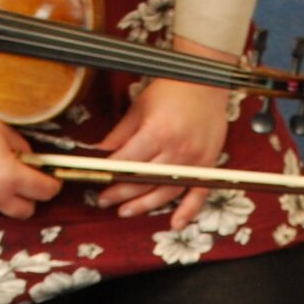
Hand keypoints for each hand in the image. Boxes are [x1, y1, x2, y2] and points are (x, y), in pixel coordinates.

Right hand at [0, 89, 61, 218]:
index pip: (43, 191)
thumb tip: (30, 159)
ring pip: (4, 209)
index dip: (52, 185)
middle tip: (26, 181)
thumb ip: (21, 147)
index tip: (53, 180)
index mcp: (9, 176)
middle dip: (31, 198)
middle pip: (27, 211)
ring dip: (8, 198)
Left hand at [93, 66, 233, 227]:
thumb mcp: (139, 107)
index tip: (95, 181)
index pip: (127, 163)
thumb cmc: (172, 89)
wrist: (206, 80)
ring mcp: (195, 160)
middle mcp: (177, 150)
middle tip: (103, 200)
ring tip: (124, 211)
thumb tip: (99, 154)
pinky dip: (188, 211)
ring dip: (144, 205)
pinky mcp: (208, 164)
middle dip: (120, 193)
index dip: (109, 174)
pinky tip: (175, 223)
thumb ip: (120, 134)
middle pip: (144, 181)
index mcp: (158, 132)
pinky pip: (199, 194)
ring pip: (166, 192)